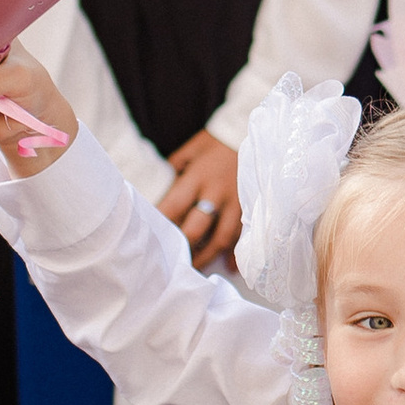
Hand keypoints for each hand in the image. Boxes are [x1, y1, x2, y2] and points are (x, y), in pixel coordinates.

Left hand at [161, 128, 241, 266]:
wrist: (253, 135)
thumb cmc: (215, 144)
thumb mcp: (191, 150)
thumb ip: (174, 169)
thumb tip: (158, 188)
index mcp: (197, 178)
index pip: (174, 206)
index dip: (162, 225)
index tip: (151, 239)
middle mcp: (216, 193)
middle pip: (197, 228)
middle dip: (184, 247)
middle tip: (173, 263)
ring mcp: (236, 203)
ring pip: (221, 238)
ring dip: (207, 257)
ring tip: (196, 269)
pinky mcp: (250, 208)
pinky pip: (242, 236)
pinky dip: (236, 253)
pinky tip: (229, 267)